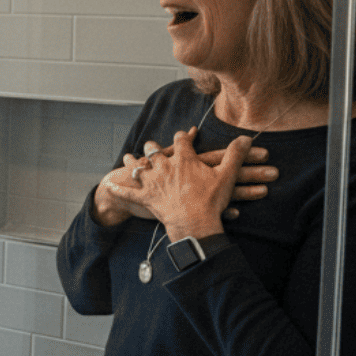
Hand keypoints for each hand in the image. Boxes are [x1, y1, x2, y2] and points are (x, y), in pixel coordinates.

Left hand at [92, 135, 273, 226]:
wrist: (194, 222)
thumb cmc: (210, 200)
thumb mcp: (226, 175)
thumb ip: (235, 155)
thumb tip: (246, 138)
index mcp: (183, 159)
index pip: (182, 140)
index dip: (183, 136)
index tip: (184, 134)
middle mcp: (164, 166)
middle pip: (155, 151)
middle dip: (153, 147)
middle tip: (151, 145)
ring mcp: (152, 182)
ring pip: (138, 167)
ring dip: (133, 162)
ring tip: (128, 157)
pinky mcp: (145, 197)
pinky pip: (127, 193)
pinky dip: (118, 190)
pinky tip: (109, 186)